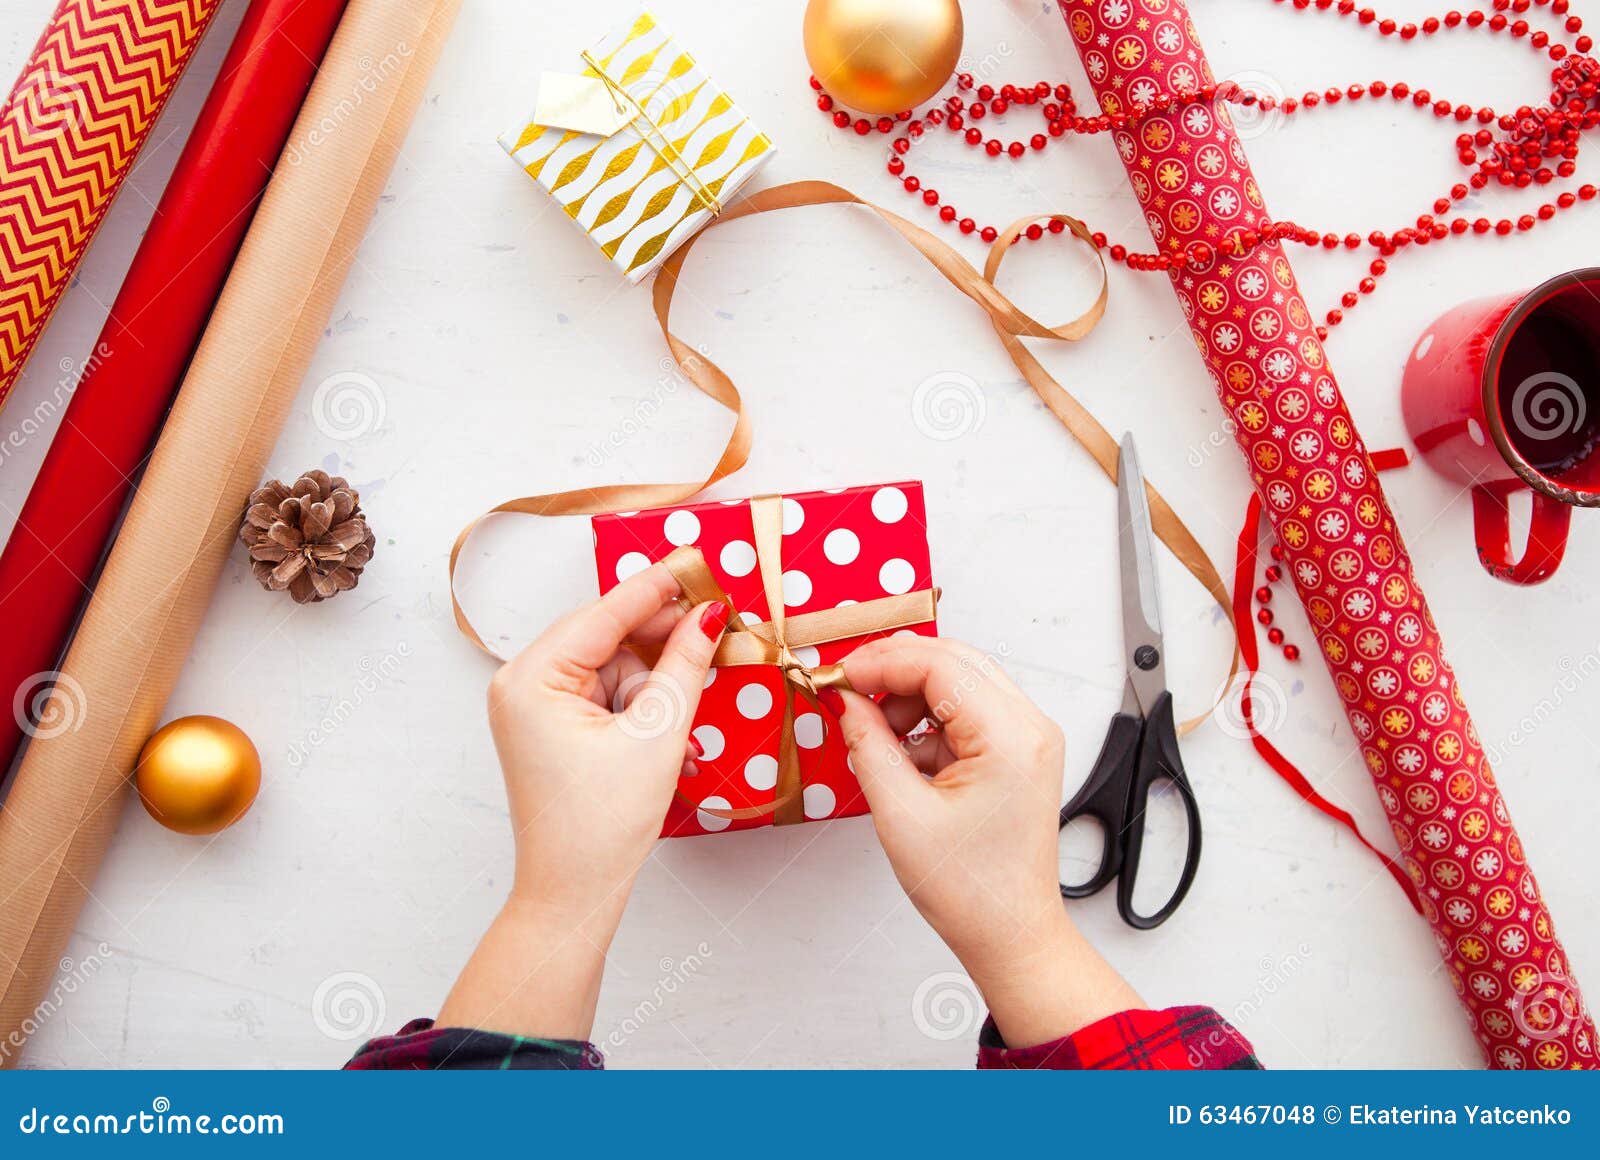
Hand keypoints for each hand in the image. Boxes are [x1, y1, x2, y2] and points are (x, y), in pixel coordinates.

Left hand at [438, 563, 728, 1038]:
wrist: (572, 897)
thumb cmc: (601, 826)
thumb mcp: (657, 736)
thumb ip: (684, 665)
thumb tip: (709, 615)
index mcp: (531, 678)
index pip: (605, 613)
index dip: (658, 586)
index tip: (696, 559)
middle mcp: (522, 684)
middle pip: (608, 636)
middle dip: (662, 640)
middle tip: (716, 625)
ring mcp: (534, 706)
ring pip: (613, 665)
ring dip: (657, 685)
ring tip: (686, 725)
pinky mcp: (552, 728)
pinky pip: (606, 694)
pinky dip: (642, 706)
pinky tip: (672, 735)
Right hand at [827, 636, 1142, 1047]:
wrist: (1010, 934)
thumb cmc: (972, 891)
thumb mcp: (901, 815)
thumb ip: (868, 746)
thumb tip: (846, 701)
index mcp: (1011, 738)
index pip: (940, 665)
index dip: (881, 663)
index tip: (838, 677)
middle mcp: (1030, 728)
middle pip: (953, 661)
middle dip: (894, 671)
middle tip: (847, 690)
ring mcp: (1028, 738)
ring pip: (959, 682)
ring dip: (909, 696)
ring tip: (876, 735)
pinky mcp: (1018, 752)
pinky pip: (966, 711)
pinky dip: (927, 721)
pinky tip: (902, 755)